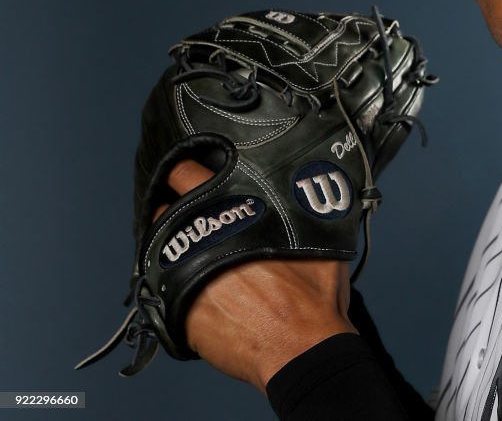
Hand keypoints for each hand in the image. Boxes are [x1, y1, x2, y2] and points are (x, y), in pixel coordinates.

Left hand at [157, 160, 358, 391]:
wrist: (302, 350)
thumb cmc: (314, 298)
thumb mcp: (321, 239)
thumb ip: (305, 208)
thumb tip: (314, 189)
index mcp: (236, 215)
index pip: (188, 174)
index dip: (186, 171)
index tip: (189, 173)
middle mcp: (203, 241)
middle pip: (164, 210)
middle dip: (172, 208)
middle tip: (186, 214)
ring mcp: (185, 277)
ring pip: (159, 250)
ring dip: (172, 248)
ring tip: (191, 255)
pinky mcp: (178, 311)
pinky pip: (165, 291)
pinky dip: (176, 287)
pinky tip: (197, 291)